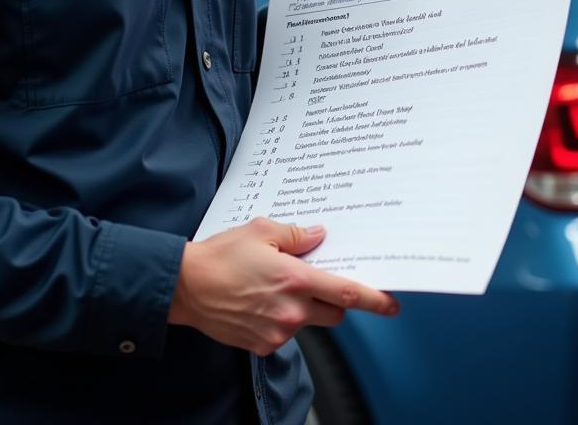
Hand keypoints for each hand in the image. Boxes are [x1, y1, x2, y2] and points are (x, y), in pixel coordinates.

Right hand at [167, 218, 399, 355]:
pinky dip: (282, 319)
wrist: (184, 288)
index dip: (375, 299)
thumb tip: (320, 236)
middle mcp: (291, 311)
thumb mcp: (263, 231)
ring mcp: (276, 332)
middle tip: (315, 280)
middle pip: (334, 312)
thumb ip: (297, 235)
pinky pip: (285, 333)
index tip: (393, 303)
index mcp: (295, 280)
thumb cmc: (221, 255)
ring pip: (310, 322)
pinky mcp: (261, 346)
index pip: (346, 293)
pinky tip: (261, 302)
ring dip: (304, 308)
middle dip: (333, 298)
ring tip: (275, 287)